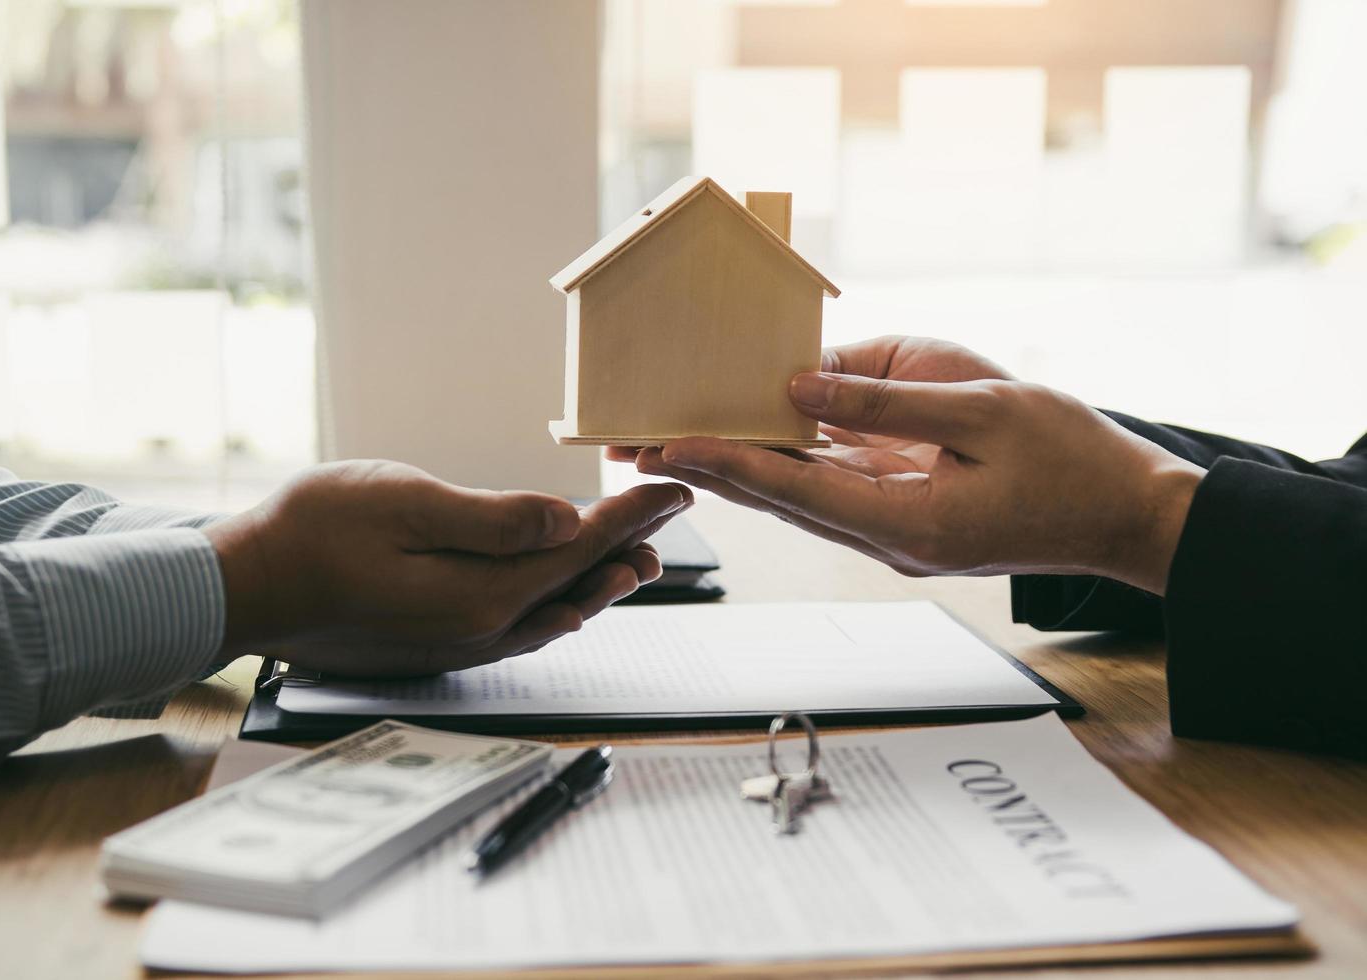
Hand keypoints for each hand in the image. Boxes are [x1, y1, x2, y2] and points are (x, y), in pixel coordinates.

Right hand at [204, 462, 692, 675]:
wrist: (245, 587)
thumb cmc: (313, 532)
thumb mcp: (404, 503)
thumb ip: (493, 519)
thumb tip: (569, 522)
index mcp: (480, 595)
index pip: (580, 548)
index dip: (632, 515)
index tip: (675, 486)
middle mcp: (479, 631)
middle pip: (574, 585)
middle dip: (626, 546)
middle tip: (669, 515)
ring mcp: (458, 645)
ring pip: (550, 613)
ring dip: (597, 583)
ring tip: (635, 562)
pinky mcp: (436, 646)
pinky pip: (517, 629)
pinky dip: (553, 606)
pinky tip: (557, 600)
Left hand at [618, 339, 1202, 594]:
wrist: (1130, 514)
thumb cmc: (1075, 460)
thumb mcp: (986, 410)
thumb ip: (886, 401)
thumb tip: (797, 387)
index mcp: (907, 522)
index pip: (792, 488)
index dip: (725, 463)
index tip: (665, 446)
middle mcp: (888, 538)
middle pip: (780, 499)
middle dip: (708, 471)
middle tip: (636, 450)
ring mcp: (897, 534)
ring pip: (801, 497)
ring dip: (740, 469)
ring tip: (673, 443)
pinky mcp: (909, 519)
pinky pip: (836, 488)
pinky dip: (791, 463)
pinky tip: (757, 437)